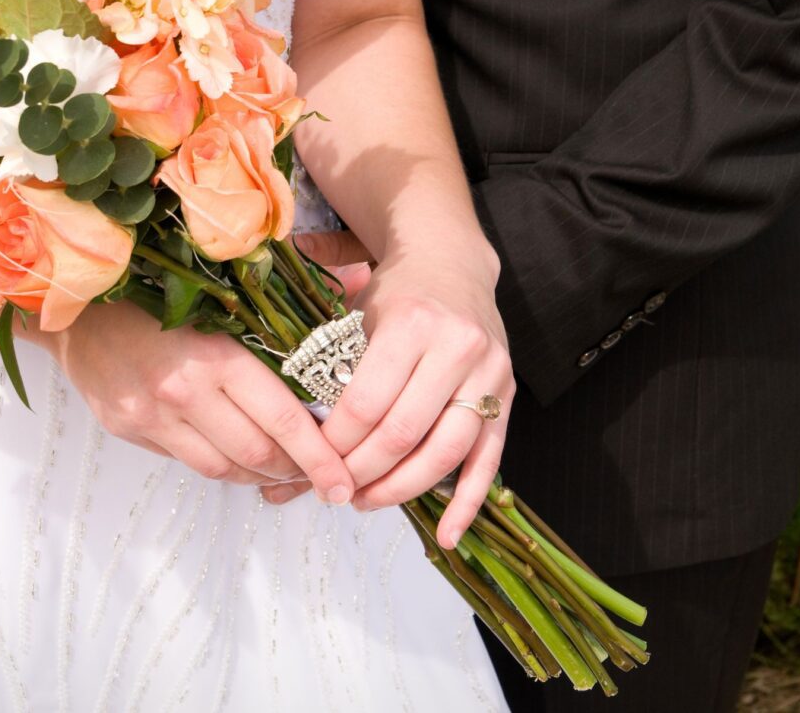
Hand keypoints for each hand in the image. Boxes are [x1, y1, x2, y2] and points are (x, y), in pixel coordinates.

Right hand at [48, 300, 354, 501]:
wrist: (79, 304)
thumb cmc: (162, 294)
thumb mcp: (222, 300)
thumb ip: (283, 318)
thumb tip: (355, 306)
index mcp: (215, 353)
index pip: (281, 419)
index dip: (320, 458)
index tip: (344, 482)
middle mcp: (182, 390)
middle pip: (257, 453)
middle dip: (297, 472)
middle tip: (321, 476)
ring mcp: (151, 415)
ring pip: (224, 469)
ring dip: (262, 476)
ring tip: (284, 470)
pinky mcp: (129, 429)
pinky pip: (190, 463)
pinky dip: (224, 467)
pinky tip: (239, 457)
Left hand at [265, 231, 514, 550]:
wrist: (453, 263)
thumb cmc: (395, 292)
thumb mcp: (357, 311)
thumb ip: (334, 363)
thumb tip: (292, 428)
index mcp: (411, 323)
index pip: (366, 403)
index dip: (336, 443)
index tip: (312, 463)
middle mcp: (456, 348)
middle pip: (403, 433)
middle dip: (362, 471)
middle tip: (333, 491)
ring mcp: (488, 375)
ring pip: (445, 452)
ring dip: (402, 489)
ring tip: (367, 503)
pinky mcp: (507, 397)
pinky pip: (489, 460)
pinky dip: (467, 502)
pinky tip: (446, 535)